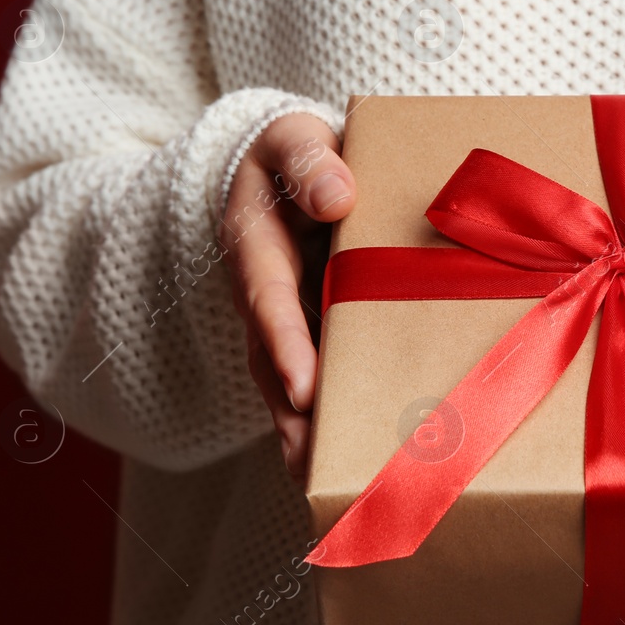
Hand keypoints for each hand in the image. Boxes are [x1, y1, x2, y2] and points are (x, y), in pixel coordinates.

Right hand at [222, 114, 354, 477]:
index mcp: (257, 247)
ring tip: (339, 486)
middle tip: (317, 464)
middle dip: (296, 416)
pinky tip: (367, 462)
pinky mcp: (317, 337)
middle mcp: (267, 297)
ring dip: (313, 434)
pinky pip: (325, 380)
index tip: (306, 388)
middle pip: (276, 364)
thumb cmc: (298, 152)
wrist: (297, 167)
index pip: (269, 301)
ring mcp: (290, 322)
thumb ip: (308, 160)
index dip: (286, 345)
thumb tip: (336, 195)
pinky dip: (336, 420)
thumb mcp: (294, 137)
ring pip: (295, 385)